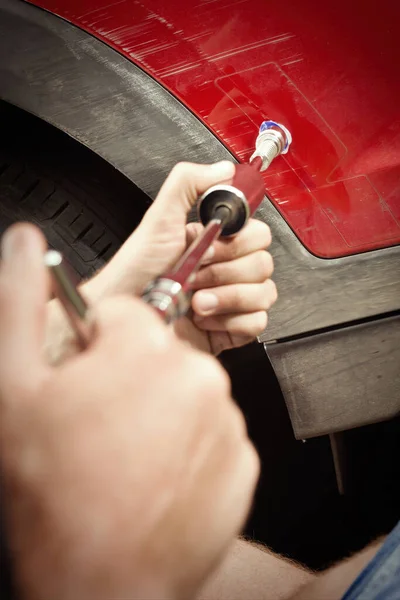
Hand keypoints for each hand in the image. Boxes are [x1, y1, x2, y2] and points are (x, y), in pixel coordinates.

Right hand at [0, 224, 258, 599]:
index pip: (124, 317)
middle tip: (96, 425)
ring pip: (185, 395)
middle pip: (158, 354)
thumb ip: (22, 300)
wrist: (96, 583)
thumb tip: (26, 244)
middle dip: (127, 377)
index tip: (83, 378)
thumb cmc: (53, 491)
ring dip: (157, 414)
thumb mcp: (16, 384)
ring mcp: (227, 424)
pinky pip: (210, 435)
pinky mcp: (243, 465)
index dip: (95, 346)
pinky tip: (151, 475)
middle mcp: (200, 378)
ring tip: (122, 456)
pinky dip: (186, 448)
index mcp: (147, 348)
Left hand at [87, 161, 276, 354]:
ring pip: (264, 293)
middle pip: (264, 263)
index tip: (209, 243)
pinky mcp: (232, 329)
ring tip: (195, 299)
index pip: (257, 233)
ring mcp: (231, 300)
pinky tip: (204, 318)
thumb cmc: (136, 272)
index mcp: (216, 242)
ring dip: (227, 296)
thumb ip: (188, 183)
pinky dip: (230, 321)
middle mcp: (227, 269)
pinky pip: (257, 322)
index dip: (236, 240)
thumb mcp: (158, 219)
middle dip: (225, 270)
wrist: (127, 314)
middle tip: (196, 271)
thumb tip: (224, 169)